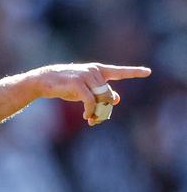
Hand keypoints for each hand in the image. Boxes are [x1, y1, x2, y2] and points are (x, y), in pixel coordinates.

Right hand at [30, 63, 151, 125]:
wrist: (43, 81)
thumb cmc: (65, 85)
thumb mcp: (84, 90)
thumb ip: (101, 93)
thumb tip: (117, 99)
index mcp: (98, 70)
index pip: (119, 72)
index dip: (134, 72)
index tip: (148, 72)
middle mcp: (94, 71)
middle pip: (108, 94)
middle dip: (104, 109)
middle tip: (94, 120)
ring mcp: (86, 76)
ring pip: (101, 98)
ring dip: (97, 112)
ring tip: (90, 119)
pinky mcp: (77, 83)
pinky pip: (90, 101)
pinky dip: (90, 111)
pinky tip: (86, 116)